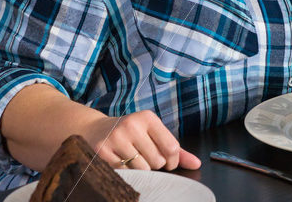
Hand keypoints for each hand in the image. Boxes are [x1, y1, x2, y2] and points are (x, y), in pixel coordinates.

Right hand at [81, 110, 200, 170]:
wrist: (95, 130)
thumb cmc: (131, 134)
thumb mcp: (152, 134)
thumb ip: (176, 149)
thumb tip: (196, 164)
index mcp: (148, 118)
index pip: (172, 148)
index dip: (172, 161)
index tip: (166, 162)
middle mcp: (132, 125)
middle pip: (157, 161)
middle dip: (154, 165)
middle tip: (144, 157)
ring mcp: (116, 138)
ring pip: (142, 170)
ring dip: (140, 171)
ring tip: (132, 159)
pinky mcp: (102, 152)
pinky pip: (124, 174)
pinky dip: (126, 174)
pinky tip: (120, 163)